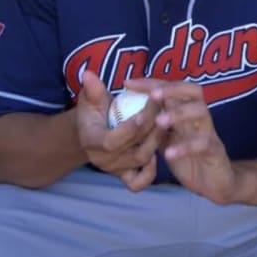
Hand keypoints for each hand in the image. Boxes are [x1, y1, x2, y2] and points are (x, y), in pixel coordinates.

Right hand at [76, 71, 162, 191]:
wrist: (91, 131)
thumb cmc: (93, 112)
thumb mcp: (91, 99)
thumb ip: (92, 89)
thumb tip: (88, 73)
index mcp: (91, 141)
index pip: (111, 141)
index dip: (130, 129)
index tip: (145, 114)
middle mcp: (103, 160)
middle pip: (133, 150)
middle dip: (151, 129)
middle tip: (164, 108)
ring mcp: (115, 169)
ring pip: (141, 161)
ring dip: (157, 142)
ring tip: (167, 122)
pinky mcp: (125, 176)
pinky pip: (138, 183)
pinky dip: (149, 173)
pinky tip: (159, 154)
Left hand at [130, 79, 239, 204]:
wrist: (216, 184)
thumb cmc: (190, 161)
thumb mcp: (166, 142)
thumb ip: (152, 129)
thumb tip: (125, 116)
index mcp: (186, 114)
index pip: (172, 88)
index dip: (151, 83)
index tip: (129, 83)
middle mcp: (199, 119)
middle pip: (193, 91)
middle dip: (172, 89)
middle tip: (152, 95)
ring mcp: (209, 133)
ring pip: (201, 112)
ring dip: (179, 113)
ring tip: (159, 121)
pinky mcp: (215, 152)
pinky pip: (204, 144)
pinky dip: (185, 147)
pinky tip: (168, 154)